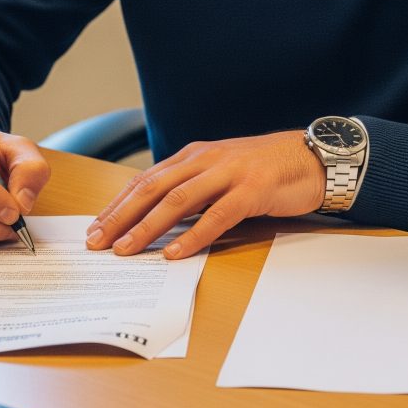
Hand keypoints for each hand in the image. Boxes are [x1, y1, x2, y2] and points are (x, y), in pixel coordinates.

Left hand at [85, 130, 324, 258]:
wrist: (311, 156)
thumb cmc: (265, 168)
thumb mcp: (221, 170)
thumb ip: (193, 187)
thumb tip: (157, 218)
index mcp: (195, 154)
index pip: (146, 180)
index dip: (118, 204)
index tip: (95, 228)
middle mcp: (206, 159)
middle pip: (154, 188)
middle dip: (121, 216)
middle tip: (97, 242)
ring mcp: (230, 172)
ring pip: (178, 200)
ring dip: (148, 227)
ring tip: (126, 250)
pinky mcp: (252, 190)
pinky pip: (217, 215)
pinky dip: (193, 235)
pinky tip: (175, 252)